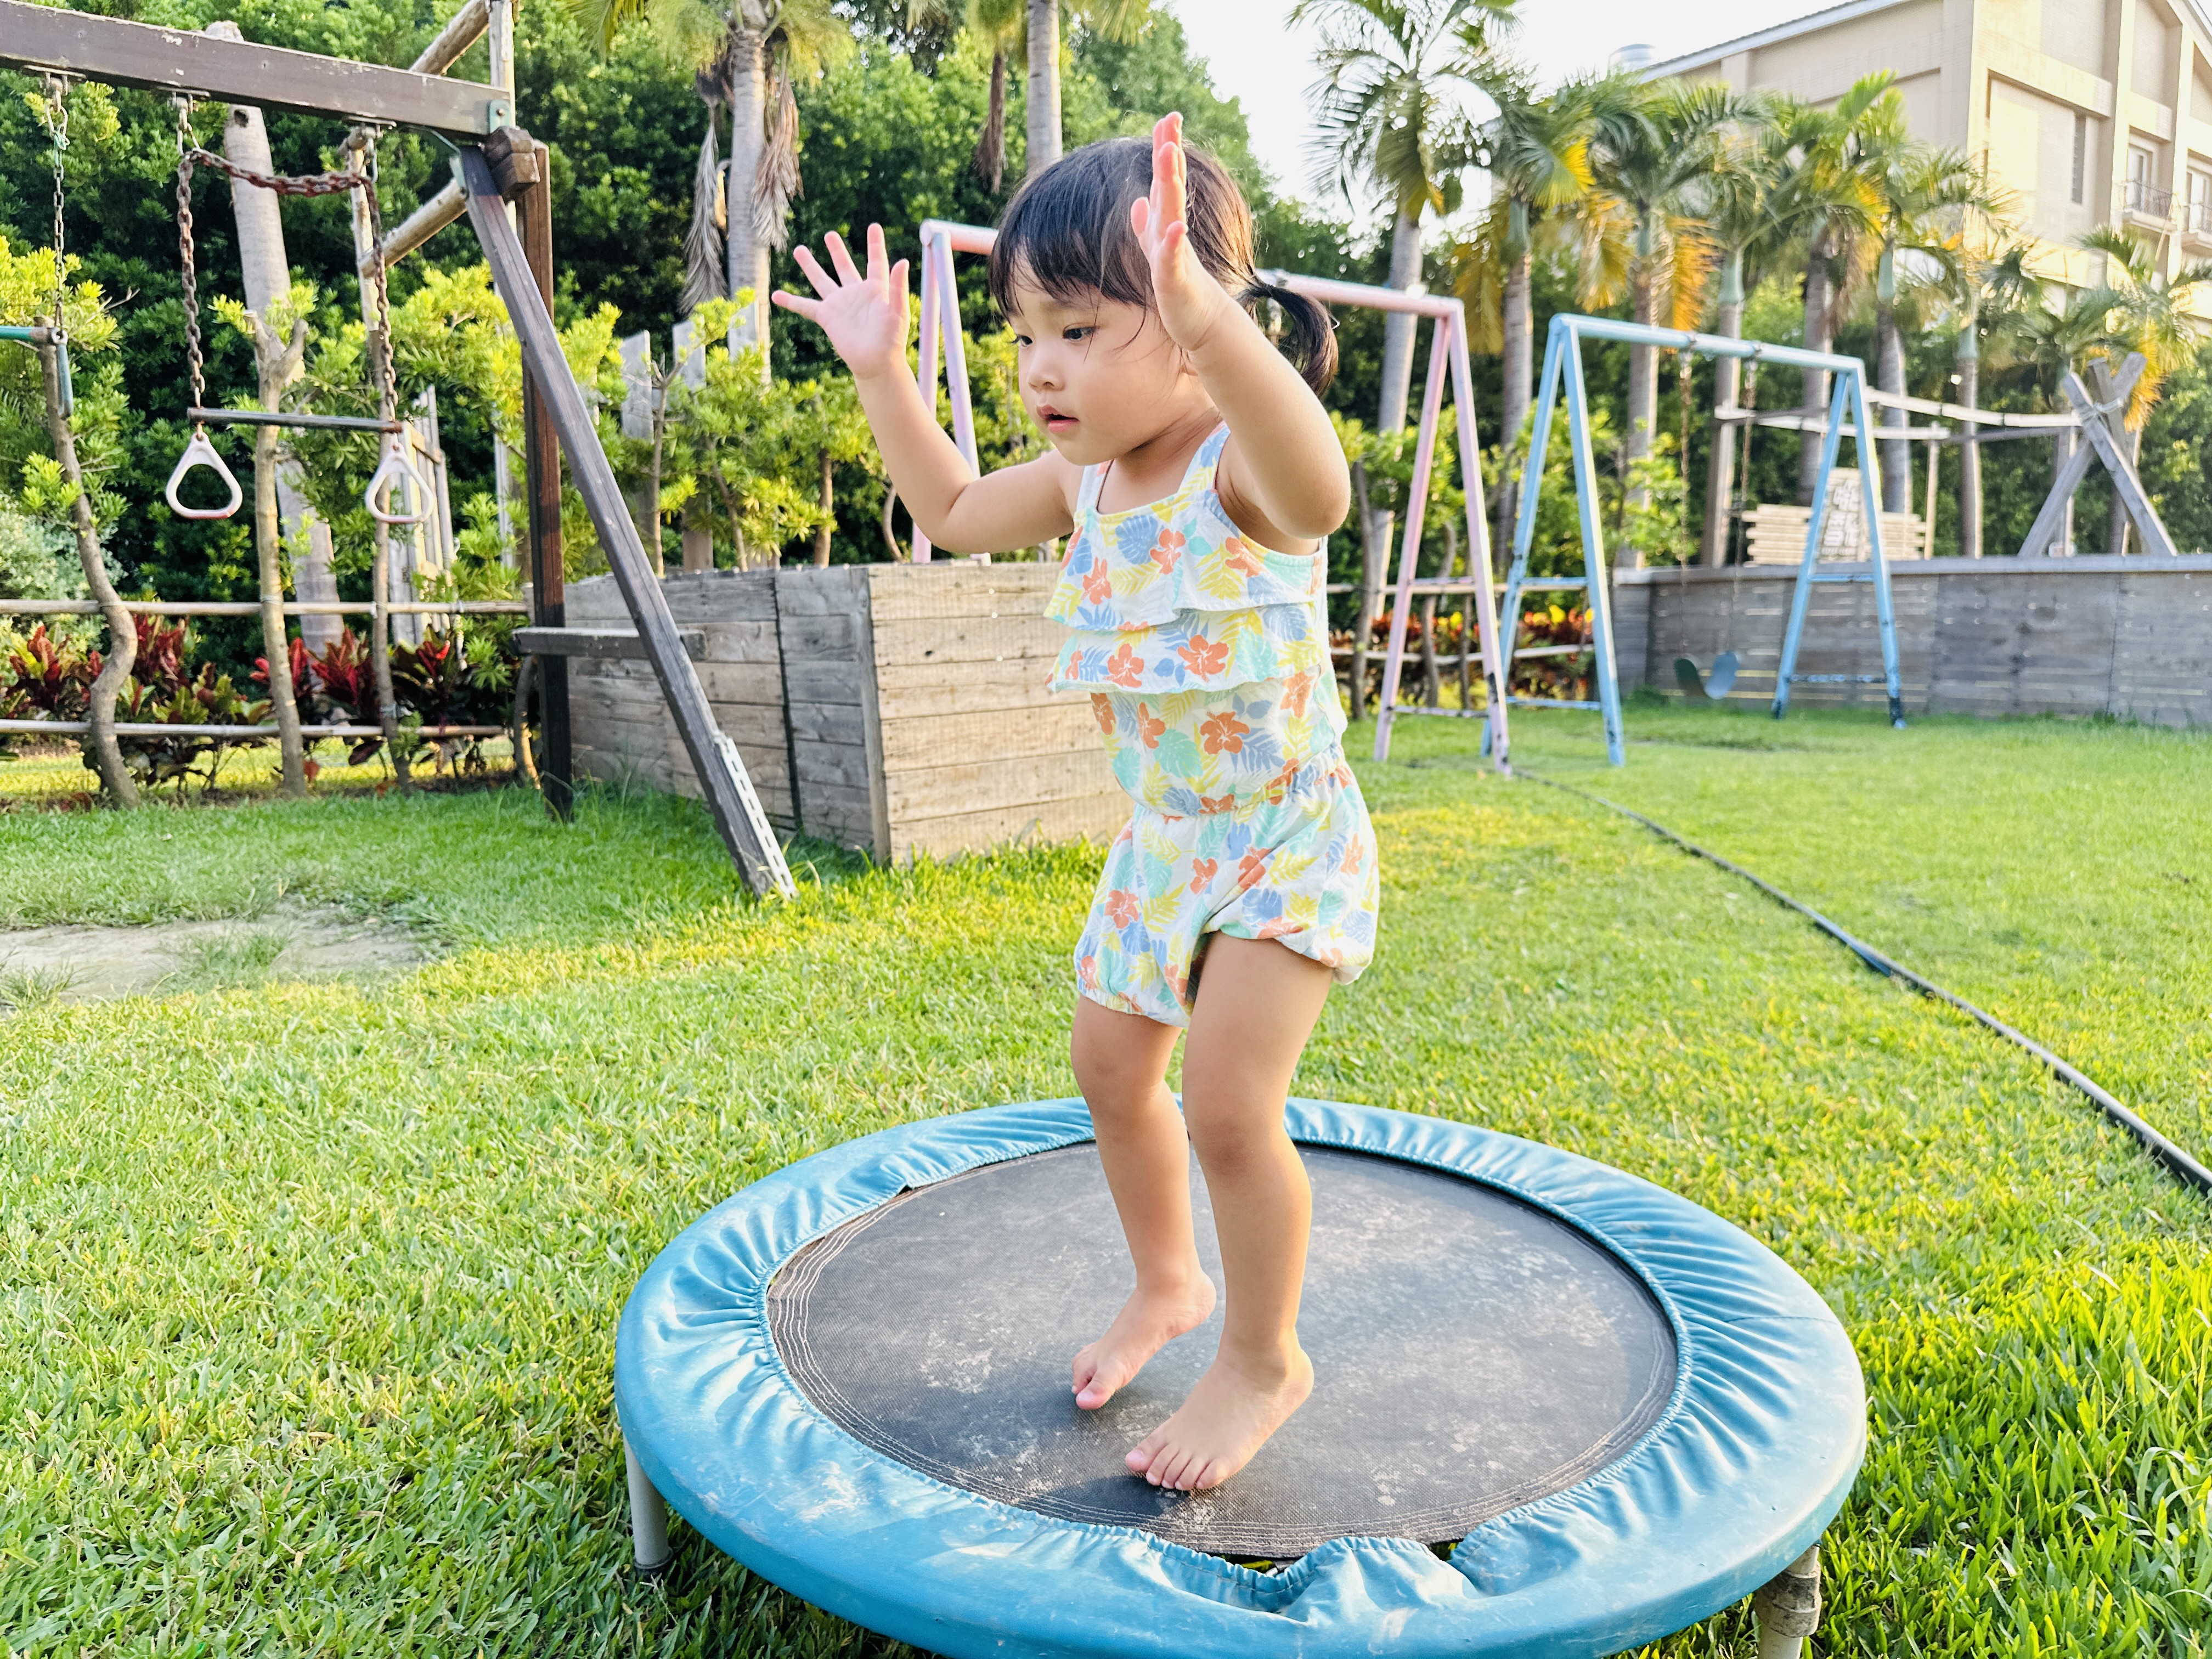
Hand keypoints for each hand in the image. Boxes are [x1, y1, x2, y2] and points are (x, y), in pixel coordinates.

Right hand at [772, 224, 910, 380]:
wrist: (877, 362)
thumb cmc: (892, 339)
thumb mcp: (898, 311)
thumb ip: (898, 287)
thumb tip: (903, 261)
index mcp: (876, 289)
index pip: (876, 262)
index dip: (875, 245)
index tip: (873, 226)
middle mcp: (856, 293)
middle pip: (844, 266)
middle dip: (837, 251)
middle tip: (830, 234)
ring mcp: (840, 304)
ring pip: (821, 280)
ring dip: (810, 265)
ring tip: (799, 250)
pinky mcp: (827, 317)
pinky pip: (805, 307)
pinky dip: (790, 301)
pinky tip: (776, 295)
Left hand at [1129, 113, 1232, 354]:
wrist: (1201, 321)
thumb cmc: (1181, 286)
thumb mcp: (1158, 251)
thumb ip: (1146, 225)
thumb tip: (1136, 202)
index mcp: (1167, 222)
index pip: (1166, 179)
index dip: (1166, 148)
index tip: (1168, 117)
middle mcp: (1173, 230)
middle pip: (1171, 185)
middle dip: (1169, 153)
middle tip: (1171, 120)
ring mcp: (1176, 251)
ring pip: (1171, 211)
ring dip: (1170, 182)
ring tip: (1168, 154)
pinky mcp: (1175, 278)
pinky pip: (1173, 255)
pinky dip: (1173, 240)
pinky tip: (1175, 225)